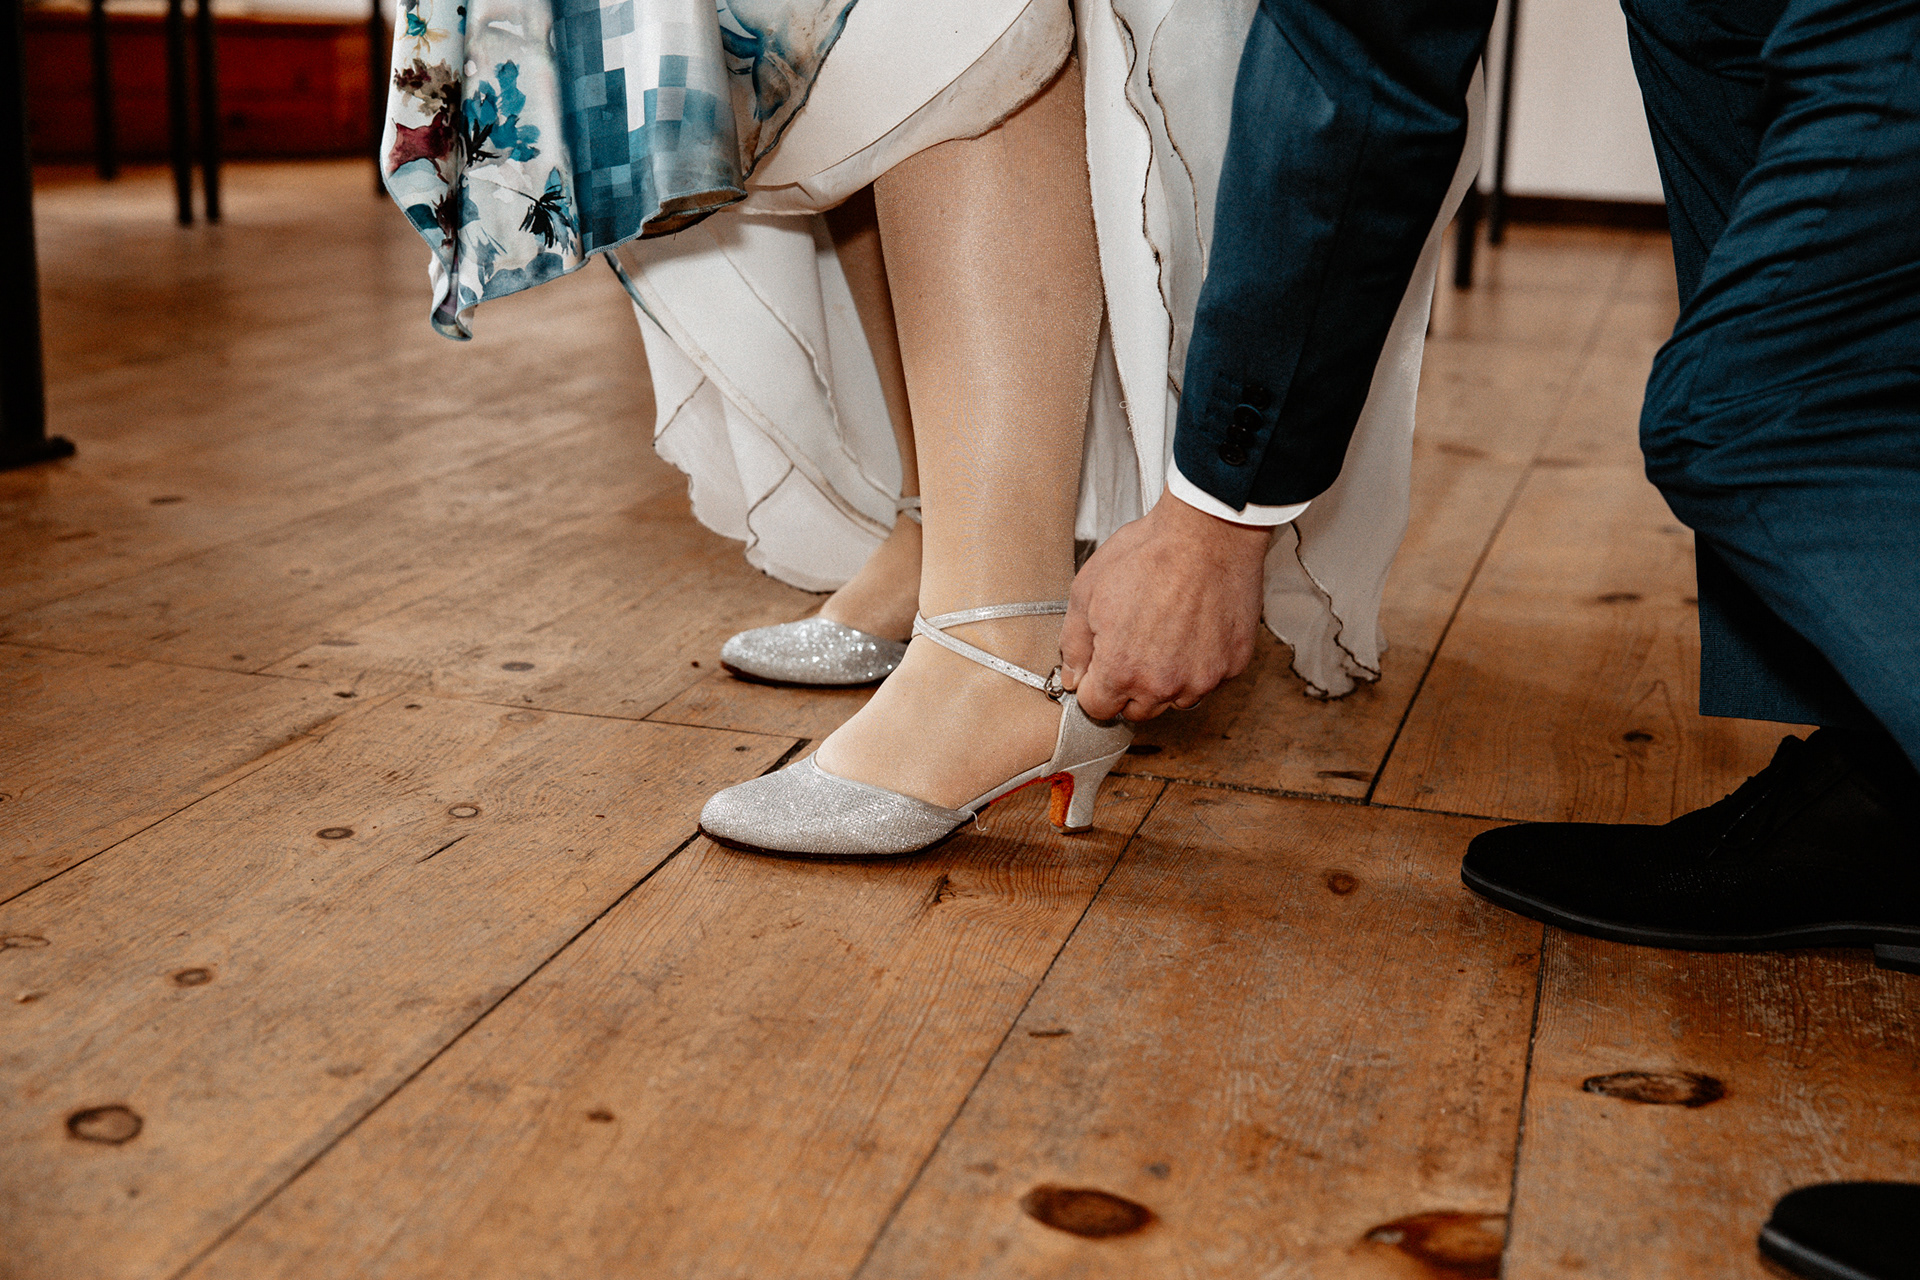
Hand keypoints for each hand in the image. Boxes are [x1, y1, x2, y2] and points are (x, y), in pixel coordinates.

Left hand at [1060, 492, 1272, 720]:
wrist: (1208, 532)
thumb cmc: (1149, 554)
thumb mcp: (1087, 590)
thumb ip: (1073, 643)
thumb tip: (1073, 675)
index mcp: (1121, 670)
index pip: (1097, 709)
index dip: (1093, 687)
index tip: (1100, 668)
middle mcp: (1164, 684)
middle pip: (1137, 710)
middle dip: (1128, 686)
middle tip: (1133, 643)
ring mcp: (1203, 678)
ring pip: (1175, 699)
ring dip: (1166, 678)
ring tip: (1165, 633)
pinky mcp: (1232, 665)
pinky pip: (1208, 678)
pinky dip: (1199, 662)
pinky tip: (1193, 628)